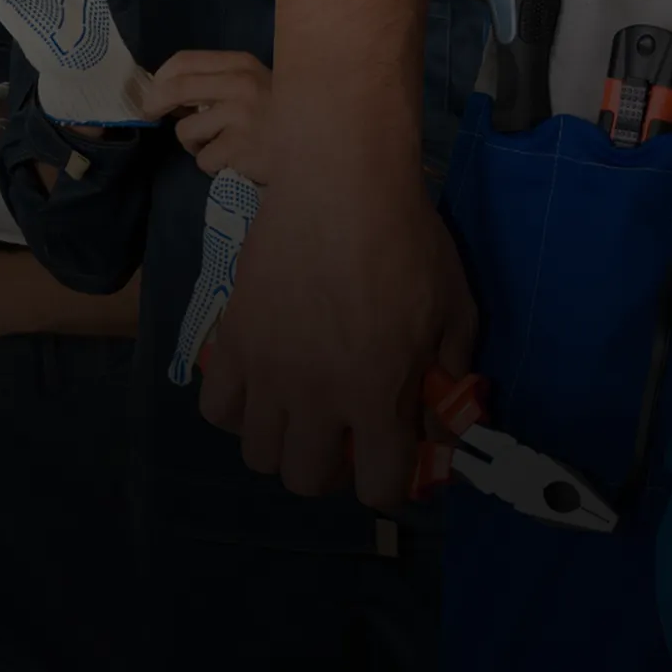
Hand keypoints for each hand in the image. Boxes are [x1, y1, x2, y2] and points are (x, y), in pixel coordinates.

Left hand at [146, 50, 272, 163]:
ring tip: (217, 147)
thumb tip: (168, 93)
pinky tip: (232, 162)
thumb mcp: (254, 84)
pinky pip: (203, 159)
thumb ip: (218, 83)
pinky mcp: (239, 148)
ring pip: (186, 131)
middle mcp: (240, 85)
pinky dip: (211, 166)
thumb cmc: (281, 115)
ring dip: (193, 144)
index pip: (184, 60)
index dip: (161, 77)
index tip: (155, 92)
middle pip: (176, 89)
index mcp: (240, 64)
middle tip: (150, 115)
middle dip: (154, 104)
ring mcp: (240, 117)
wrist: (318, 144)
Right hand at [187, 118, 476, 507]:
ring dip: (282, 441)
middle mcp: (315, 397)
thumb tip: (440, 425)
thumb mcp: (455, 309)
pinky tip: (260, 384)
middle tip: (342, 433)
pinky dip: (237, 409)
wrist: (338, 182)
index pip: (378, 489)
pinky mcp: (230, 341)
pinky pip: (215, 409)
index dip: (389, 484)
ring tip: (298, 409)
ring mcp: (266, 372)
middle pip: (304, 480)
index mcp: (376, 395)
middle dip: (330, 467)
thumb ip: (450, 375)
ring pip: (257, 453)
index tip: (391, 459)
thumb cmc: (406, 241)